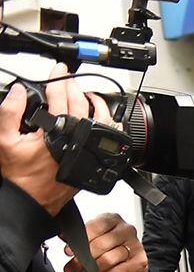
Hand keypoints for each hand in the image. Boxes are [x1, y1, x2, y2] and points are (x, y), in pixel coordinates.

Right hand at [0, 82, 102, 215]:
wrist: (31, 201)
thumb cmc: (20, 176)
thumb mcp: (4, 141)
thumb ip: (9, 113)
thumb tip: (19, 92)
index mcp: (54, 133)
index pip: (59, 99)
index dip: (59, 81)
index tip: (60, 70)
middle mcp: (75, 141)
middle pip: (81, 106)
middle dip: (75, 88)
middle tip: (70, 78)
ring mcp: (86, 151)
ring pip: (100, 122)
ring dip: (95, 104)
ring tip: (87, 94)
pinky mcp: (92, 161)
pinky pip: (105, 138)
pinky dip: (106, 125)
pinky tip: (101, 118)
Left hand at [65, 214, 145, 271]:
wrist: (131, 258)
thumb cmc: (110, 245)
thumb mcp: (95, 235)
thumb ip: (81, 235)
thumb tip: (64, 237)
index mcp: (112, 219)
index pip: (95, 227)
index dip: (80, 239)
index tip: (68, 252)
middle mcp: (126, 230)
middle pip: (101, 245)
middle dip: (82, 259)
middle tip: (70, 269)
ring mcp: (135, 245)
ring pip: (108, 259)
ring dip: (90, 271)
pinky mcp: (139, 261)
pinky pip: (117, 271)